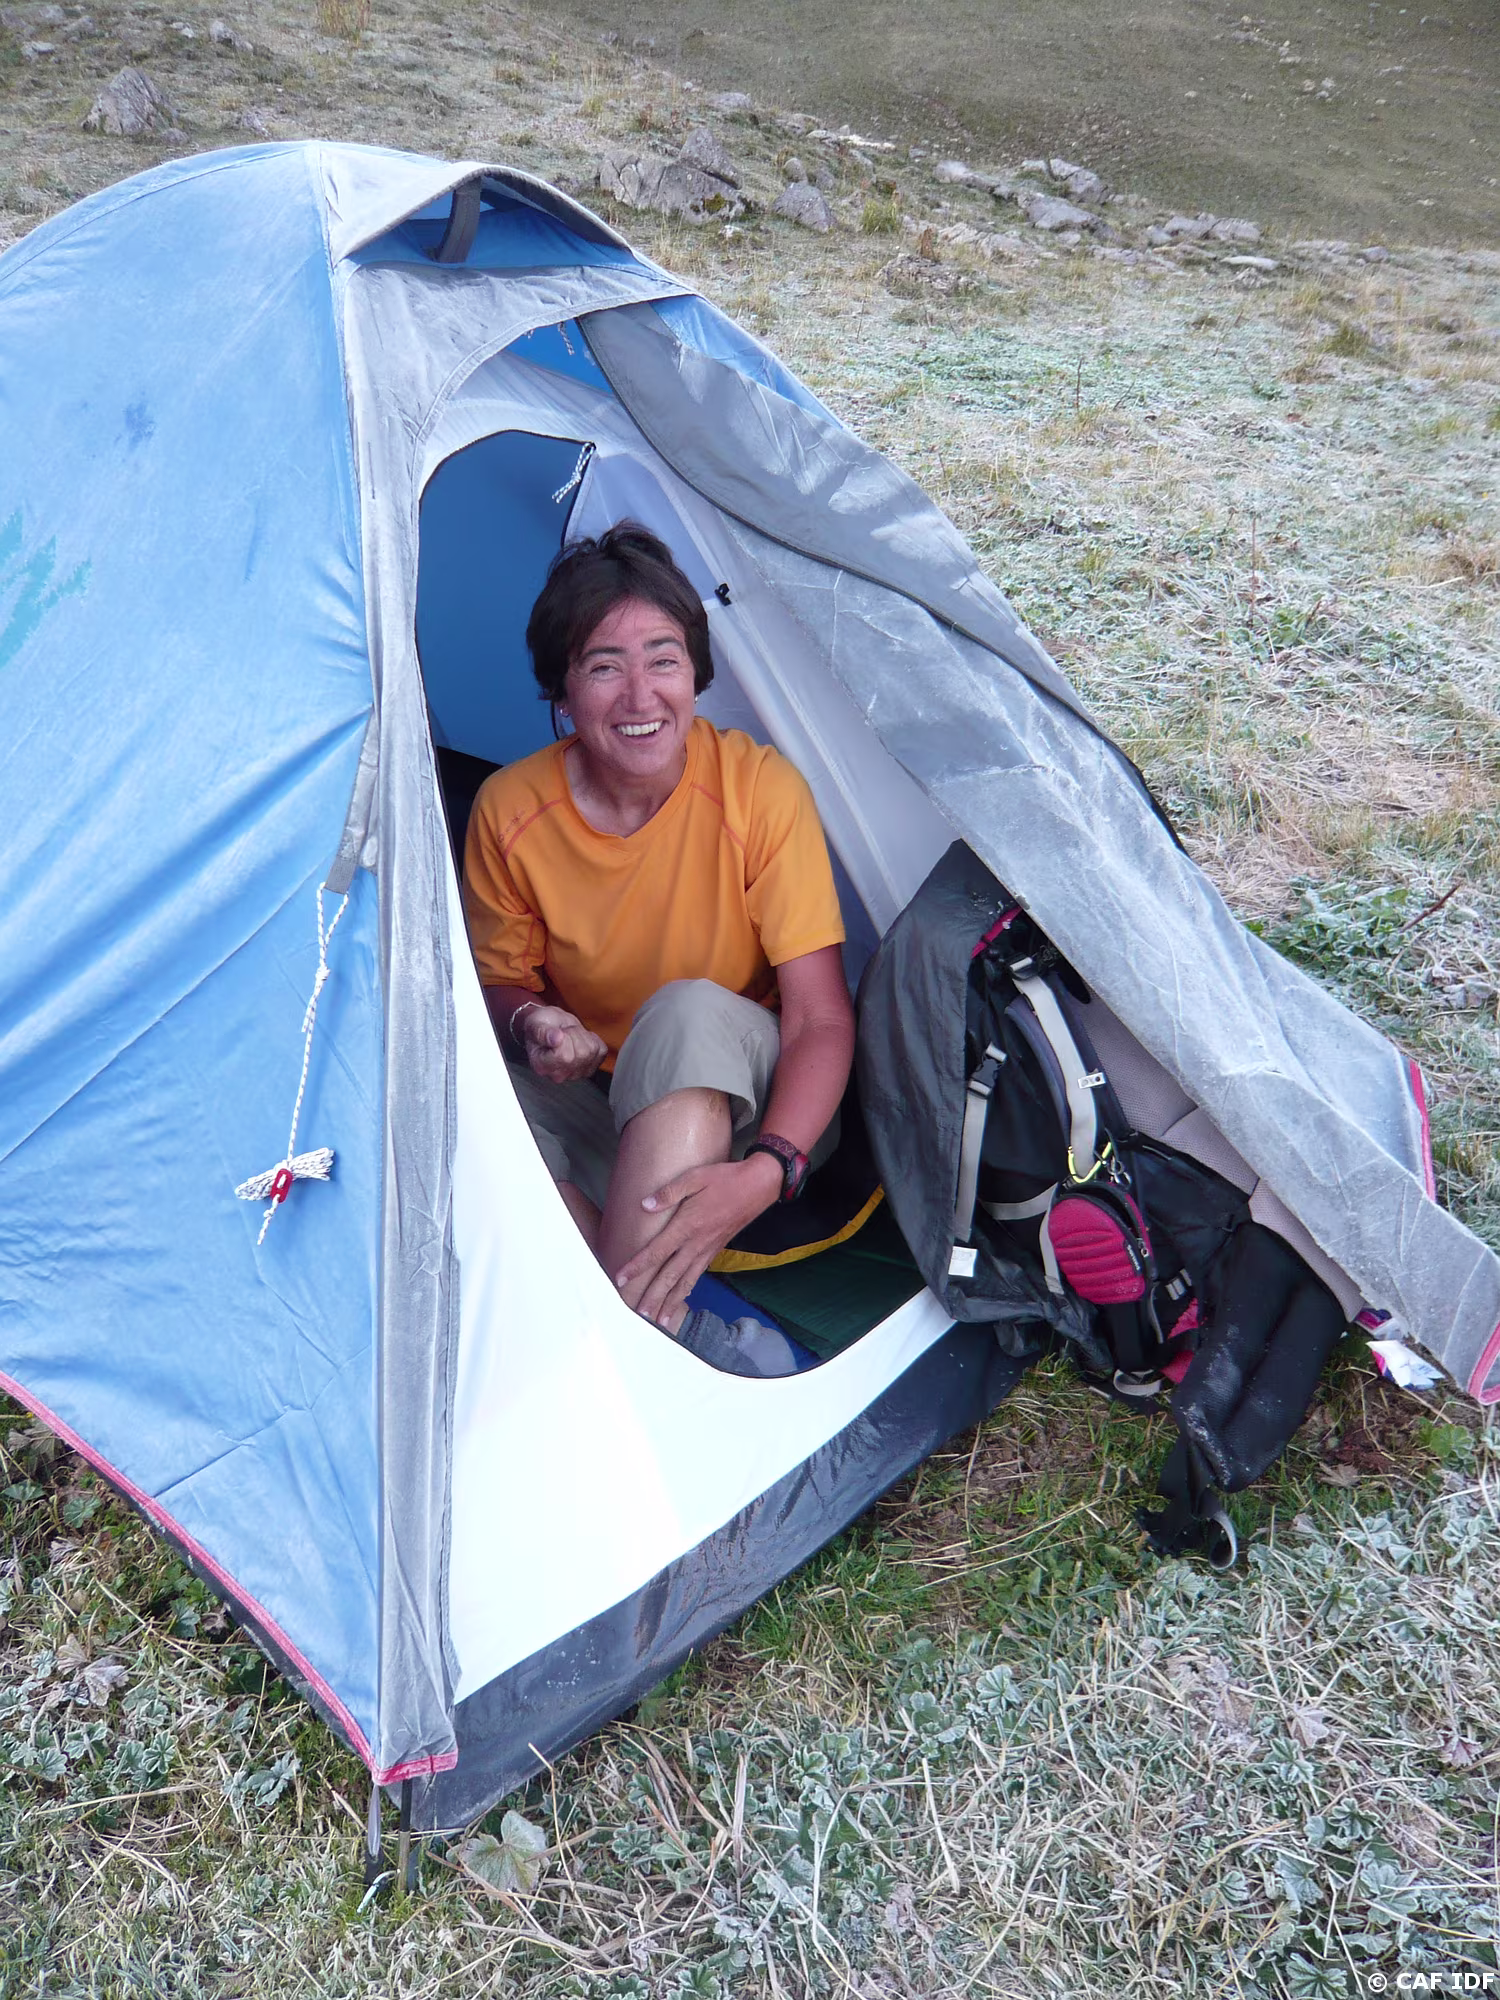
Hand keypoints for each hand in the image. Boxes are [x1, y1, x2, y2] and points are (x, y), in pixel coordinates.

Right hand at [520, 1005, 607, 1083]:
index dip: (565, 1038)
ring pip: (592, 1051)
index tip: (557, 1033)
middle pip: (582, 1054)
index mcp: (542, 1066)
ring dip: (583, 1036)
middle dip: (574, 1034)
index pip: (565, 1056)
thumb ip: (542, 1032)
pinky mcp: (589, 1068)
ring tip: (570, 1035)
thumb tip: (556, 1039)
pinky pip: (601, 1051)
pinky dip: (592, 1040)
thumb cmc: (540, 1026)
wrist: (550, 1026)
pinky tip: (579, 1040)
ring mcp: (575, 1074)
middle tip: (564, 1032)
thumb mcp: (535, 1023)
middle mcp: (558, 1075)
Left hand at [615, 1153, 782, 1331]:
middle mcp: (696, 1243)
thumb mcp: (695, 1177)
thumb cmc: (725, 1178)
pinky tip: (680, 1298)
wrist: (759, 1186)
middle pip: (670, 1275)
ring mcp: (707, 1249)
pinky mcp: (716, 1250)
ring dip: (671, 1301)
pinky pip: (698, 1275)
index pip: (657, 1250)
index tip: (621, 1278)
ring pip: (685, 1281)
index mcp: (688, 1224)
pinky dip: (687, 1290)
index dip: (638, 1265)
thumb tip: (644, 1205)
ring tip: (660, 1320)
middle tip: (639, 1314)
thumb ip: (669, 1192)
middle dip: (654, 1296)